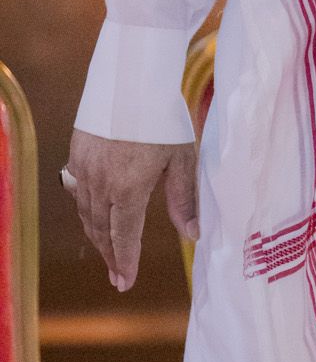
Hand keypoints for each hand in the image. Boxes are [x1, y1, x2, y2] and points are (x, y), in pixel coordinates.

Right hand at [65, 129, 198, 291]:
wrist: (131, 78)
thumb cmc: (163, 118)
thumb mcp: (181, 160)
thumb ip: (183, 199)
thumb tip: (192, 233)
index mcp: (128, 190)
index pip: (124, 236)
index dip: (126, 261)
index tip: (125, 282)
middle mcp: (100, 184)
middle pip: (101, 230)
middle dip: (110, 255)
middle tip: (118, 276)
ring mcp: (84, 169)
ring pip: (87, 212)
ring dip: (97, 235)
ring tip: (108, 251)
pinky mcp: (77, 153)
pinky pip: (78, 191)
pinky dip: (86, 208)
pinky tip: (92, 214)